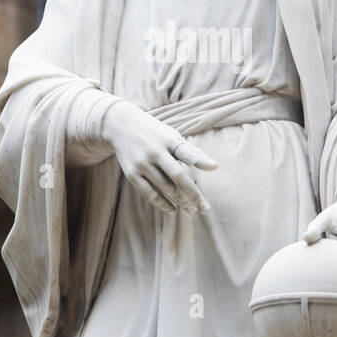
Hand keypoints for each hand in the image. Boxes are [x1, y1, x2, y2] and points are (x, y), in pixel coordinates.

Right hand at [102, 101, 217, 214]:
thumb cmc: (155, 134)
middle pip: (178, 176)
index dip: (199, 160)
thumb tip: (215, 167)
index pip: (186, 152)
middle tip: (203, 209)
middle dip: (192, 194)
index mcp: (168, 140)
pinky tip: (173, 210)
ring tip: (191, 210)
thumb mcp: (172, 137)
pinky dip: (162, 204)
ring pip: (164, 188)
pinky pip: (149, 193)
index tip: (213, 168)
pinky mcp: (131, 174)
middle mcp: (155, 152)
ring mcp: (142, 163)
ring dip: (180, 201)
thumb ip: (192, 152)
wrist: (121, 126)